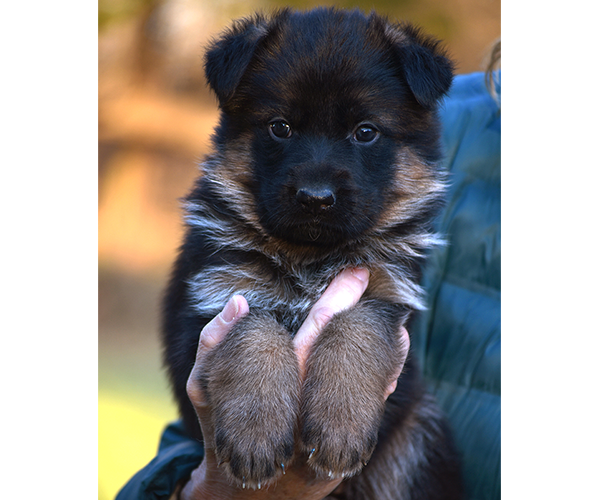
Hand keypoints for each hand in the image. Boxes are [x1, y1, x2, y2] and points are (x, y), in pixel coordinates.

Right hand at [180, 268, 408, 499]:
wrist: (248, 491)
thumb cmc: (225, 429)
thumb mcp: (206, 387)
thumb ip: (216, 343)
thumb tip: (238, 302)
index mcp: (278, 389)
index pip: (314, 334)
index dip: (337, 301)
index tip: (355, 273)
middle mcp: (312, 410)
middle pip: (346, 352)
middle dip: (361, 315)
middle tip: (371, 283)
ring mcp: (334, 430)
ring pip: (368, 381)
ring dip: (384, 348)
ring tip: (397, 319)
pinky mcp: (349, 447)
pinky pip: (374, 406)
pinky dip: (386, 377)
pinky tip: (396, 352)